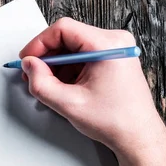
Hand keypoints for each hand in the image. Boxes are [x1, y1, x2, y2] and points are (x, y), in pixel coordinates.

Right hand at [20, 18, 165, 156]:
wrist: (138, 136)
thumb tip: (28, 65)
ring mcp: (115, 49)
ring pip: (73, 47)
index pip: (63, 29)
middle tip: (33, 75)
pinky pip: (82, 55)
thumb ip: (40, 83)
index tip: (27, 59)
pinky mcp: (112, 59)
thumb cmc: (115, 121)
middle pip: (67, 36)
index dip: (39, 43)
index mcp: (107, 45)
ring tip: (50, 86)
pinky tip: (63, 87)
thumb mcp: (68, 103)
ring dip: (56, 65)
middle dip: (47, 56)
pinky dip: (68, 69)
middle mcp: (114, 41)